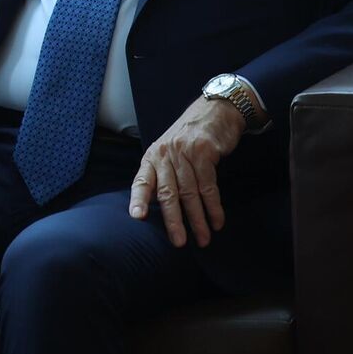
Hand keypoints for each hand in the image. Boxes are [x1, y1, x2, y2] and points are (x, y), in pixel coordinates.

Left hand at [128, 96, 245, 247]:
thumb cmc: (190, 137)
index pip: (142, 180)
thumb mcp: (169, 151)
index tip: (136, 216)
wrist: (215, 111)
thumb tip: (160, 206)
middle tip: (179, 242)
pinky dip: (213, 207)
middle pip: (167, 193)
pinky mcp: (204, 153)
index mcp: (152, 156)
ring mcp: (184, 153)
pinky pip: (208, 186)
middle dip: (173, 220)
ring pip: (190, 193)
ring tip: (203, 238)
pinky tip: (217, 221)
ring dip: (197, 220)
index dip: (138, 199)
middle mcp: (165, 154)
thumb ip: (164, 174)